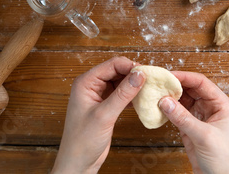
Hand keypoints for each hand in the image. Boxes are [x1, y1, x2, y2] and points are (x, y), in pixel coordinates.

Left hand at [52, 56, 145, 173]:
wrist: (78, 163)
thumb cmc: (82, 141)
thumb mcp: (104, 115)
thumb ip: (122, 94)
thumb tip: (139, 75)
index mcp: (85, 82)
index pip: (112, 65)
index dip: (130, 66)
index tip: (147, 73)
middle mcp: (91, 86)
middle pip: (117, 70)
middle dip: (134, 74)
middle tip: (151, 81)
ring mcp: (98, 95)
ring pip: (120, 81)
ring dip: (134, 84)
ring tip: (149, 89)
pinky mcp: (105, 105)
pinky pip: (121, 93)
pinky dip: (131, 94)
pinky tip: (141, 98)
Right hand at [159, 71, 228, 173]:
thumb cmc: (226, 160)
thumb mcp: (204, 136)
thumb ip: (183, 118)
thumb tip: (165, 101)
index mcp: (221, 104)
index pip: (201, 83)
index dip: (184, 77)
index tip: (168, 75)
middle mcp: (210, 107)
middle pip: (190, 89)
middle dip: (174, 85)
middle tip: (157, 83)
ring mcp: (199, 117)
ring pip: (182, 100)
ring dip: (169, 97)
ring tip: (154, 93)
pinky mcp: (190, 128)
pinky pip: (177, 113)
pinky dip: (167, 110)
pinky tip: (157, 108)